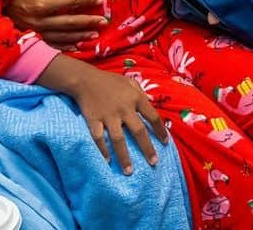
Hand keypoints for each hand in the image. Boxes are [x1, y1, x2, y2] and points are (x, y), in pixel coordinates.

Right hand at [6, 0, 105, 49]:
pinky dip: (64, 46)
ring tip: (94, 35)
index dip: (86, 0)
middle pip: (68, 23)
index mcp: (41, 4)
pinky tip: (76, 47)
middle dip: (87, 22)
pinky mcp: (29, 37)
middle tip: (103, 22)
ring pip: (61, 36)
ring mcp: (34, 31)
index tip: (100, 0)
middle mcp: (39, 20)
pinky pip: (50, 45)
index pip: (70, 2)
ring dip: (79, 36)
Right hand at [39, 56, 166, 173]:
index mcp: (137, 98)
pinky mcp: (94, 121)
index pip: (153, 117)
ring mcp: (109, 116)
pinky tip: (107, 162)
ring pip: (119, 140)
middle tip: (154, 163)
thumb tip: (151, 106)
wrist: (87, 80)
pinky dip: (102, 151)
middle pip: (139, 131)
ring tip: (129, 171)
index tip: (165, 143)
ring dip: (124, 157)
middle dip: (147, 148)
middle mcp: (125, 109)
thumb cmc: (111, 81)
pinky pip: (98, 139)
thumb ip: (141, 94)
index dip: (160, 130)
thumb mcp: (131, 82)